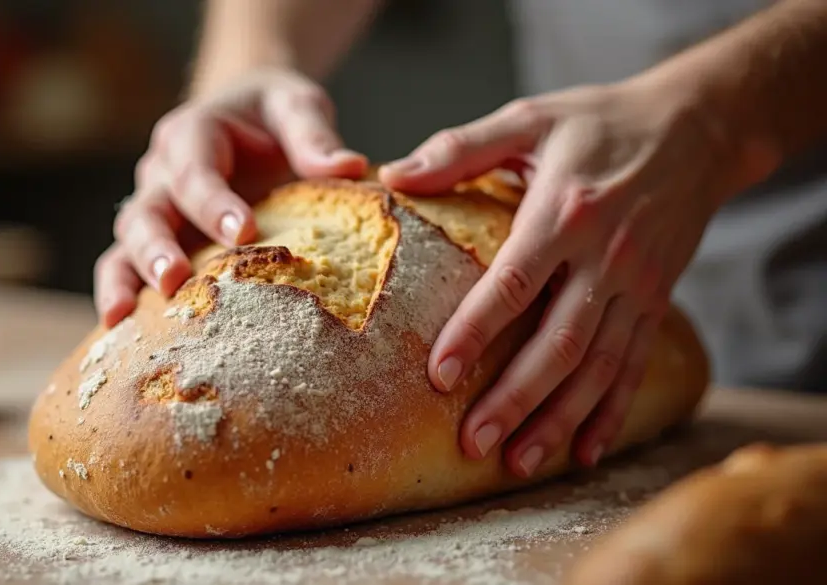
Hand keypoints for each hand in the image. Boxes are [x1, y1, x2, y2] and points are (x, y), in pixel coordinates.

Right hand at [95, 69, 367, 326]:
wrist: (249, 117)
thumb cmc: (274, 114)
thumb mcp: (296, 106)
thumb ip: (313, 134)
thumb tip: (350, 167)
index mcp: (194, 133)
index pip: (196, 170)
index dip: (214, 202)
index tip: (245, 233)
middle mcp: (162, 172)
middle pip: (147, 210)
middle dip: (157, 246)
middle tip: (175, 278)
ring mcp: (154, 208)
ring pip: (127, 243)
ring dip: (131, 277)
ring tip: (129, 314)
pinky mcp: (157, 241)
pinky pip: (124, 266)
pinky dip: (118, 293)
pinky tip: (120, 330)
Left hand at [379, 76, 748, 476]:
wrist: (698, 126)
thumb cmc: (599, 121)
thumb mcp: (529, 117)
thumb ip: (461, 147)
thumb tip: (394, 174)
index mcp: (565, 211)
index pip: (514, 284)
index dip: (475, 332)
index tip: (440, 376)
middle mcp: (606, 257)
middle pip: (558, 342)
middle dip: (515, 399)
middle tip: (473, 443)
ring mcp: (638, 284)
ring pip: (597, 366)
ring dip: (558, 418)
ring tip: (518, 461)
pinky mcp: (657, 300)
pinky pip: (635, 364)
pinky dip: (611, 412)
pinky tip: (585, 451)